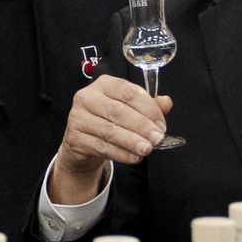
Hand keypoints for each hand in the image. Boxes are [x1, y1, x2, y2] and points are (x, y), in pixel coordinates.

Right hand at [46, 76, 172, 203]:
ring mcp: (78, 117)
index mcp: (104, 84)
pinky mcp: (75, 138)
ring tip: (147, 149)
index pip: (128, 92)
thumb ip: (149, 105)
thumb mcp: (129, 110)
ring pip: (109, 130)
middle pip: (118, 111)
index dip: (148, 108)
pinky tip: (134, 157)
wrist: (83, 141)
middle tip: (157, 138)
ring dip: (132, 141)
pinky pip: (101, 147)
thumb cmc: (108, 121)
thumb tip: (166, 102)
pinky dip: (121, 153)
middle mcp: (87, 97)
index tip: (161, 124)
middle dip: (141, 126)